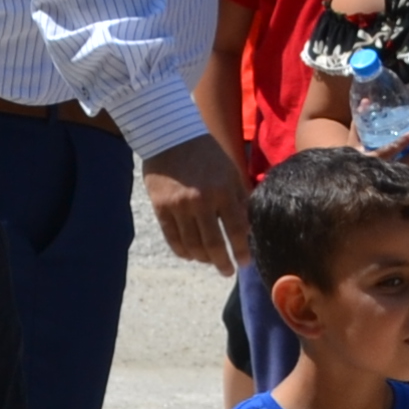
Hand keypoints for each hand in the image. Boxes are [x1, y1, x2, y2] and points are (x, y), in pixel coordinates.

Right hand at [141, 136, 252, 270]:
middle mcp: (201, 201)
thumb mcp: (230, 171)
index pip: (236, 229)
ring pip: (192, 244)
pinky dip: (182, 250)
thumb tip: (248, 227)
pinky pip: (172, 237)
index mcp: (223, 191)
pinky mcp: (161, 207)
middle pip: (213, 244)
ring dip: (203, 258)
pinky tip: (190, 255)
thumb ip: (240, 198)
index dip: (241, 250)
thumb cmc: (206, 152)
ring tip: (209, 262)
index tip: (245, 263)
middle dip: (223, 262)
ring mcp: (179, 205)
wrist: (170, 136)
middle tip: (228, 271)